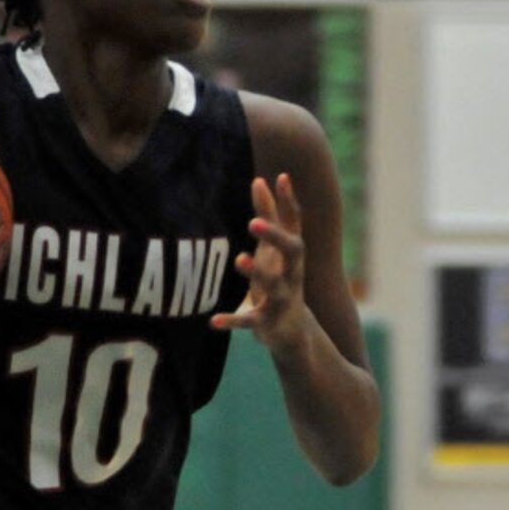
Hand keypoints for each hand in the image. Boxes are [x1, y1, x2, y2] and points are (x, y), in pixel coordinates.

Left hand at [211, 173, 308, 351]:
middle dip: (274, 236)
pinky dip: (232, 320)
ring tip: (238, 258)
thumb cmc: (280, 279)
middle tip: (253, 223)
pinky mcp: (268, 322)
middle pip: (292, 250)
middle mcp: (292, 274)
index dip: (289, 201)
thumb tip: (259, 179)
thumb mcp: (273, 250)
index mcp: (292, 255)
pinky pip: (249, 320)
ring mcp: (282, 298)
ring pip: (273, 284)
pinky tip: (213, 321)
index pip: (295, 224)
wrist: (293, 332)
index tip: (282, 177)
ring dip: (256, 272)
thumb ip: (268, 216)